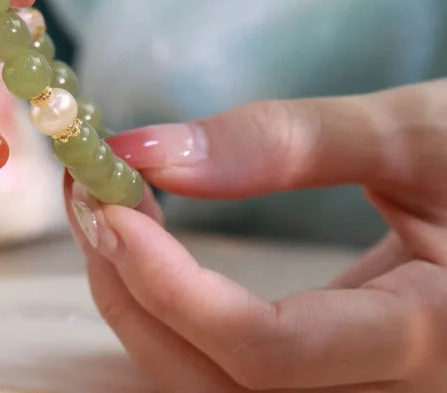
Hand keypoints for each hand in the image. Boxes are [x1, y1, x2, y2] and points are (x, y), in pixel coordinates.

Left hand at [67, 83, 446, 390]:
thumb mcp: (410, 133)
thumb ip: (284, 143)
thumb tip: (145, 150)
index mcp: (437, 340)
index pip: (271, 354)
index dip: (172, 286)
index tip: (107, 203)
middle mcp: (395, 392)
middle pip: (224, 388)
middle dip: (134, 295)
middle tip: (87, 196)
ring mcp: (365, 389)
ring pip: (219, 389)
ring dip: (141, 306)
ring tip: (103, 212)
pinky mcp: (340, 369)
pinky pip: (236, 367)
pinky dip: (174, 309)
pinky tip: (147, 246)